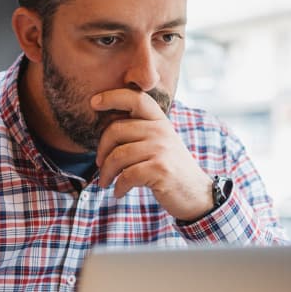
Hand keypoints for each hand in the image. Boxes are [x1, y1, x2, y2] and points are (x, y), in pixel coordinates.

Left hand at [93, 89, 213, 221]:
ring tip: (105, 182)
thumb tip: (104, 129)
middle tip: (99, 165)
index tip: (94, 103)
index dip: (112, 96)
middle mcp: (161, 131)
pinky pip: (126, 175)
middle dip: (101, 149)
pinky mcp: (160, 169)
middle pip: (116, 130)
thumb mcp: (160, 144)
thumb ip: (140, 132)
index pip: (135, 98)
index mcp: (160, 121)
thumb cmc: (171, 170)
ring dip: (106, 173)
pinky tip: (118, 193)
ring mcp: (162, 149)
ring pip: (118, 155)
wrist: (197, 195)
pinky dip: (118, 187)